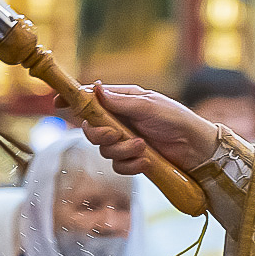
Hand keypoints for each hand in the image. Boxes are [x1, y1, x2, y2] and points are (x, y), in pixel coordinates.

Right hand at [70, 84, 219, 172]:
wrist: (197, 147)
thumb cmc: (176, 119)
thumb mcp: (149, 105)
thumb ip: (121, 101)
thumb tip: (94, 89)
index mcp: (123, 101)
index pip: (92, 99)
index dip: (73, 101)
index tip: (57, 103)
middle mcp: (121, 121)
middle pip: (91, 129)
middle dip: (99, 135)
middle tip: (116, 135)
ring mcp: (126, 141)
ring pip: (104, 150)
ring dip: (122, 151)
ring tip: (143, 147)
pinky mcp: (134, 159)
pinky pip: (118, 166)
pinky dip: (130, 165)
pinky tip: (145, 161)